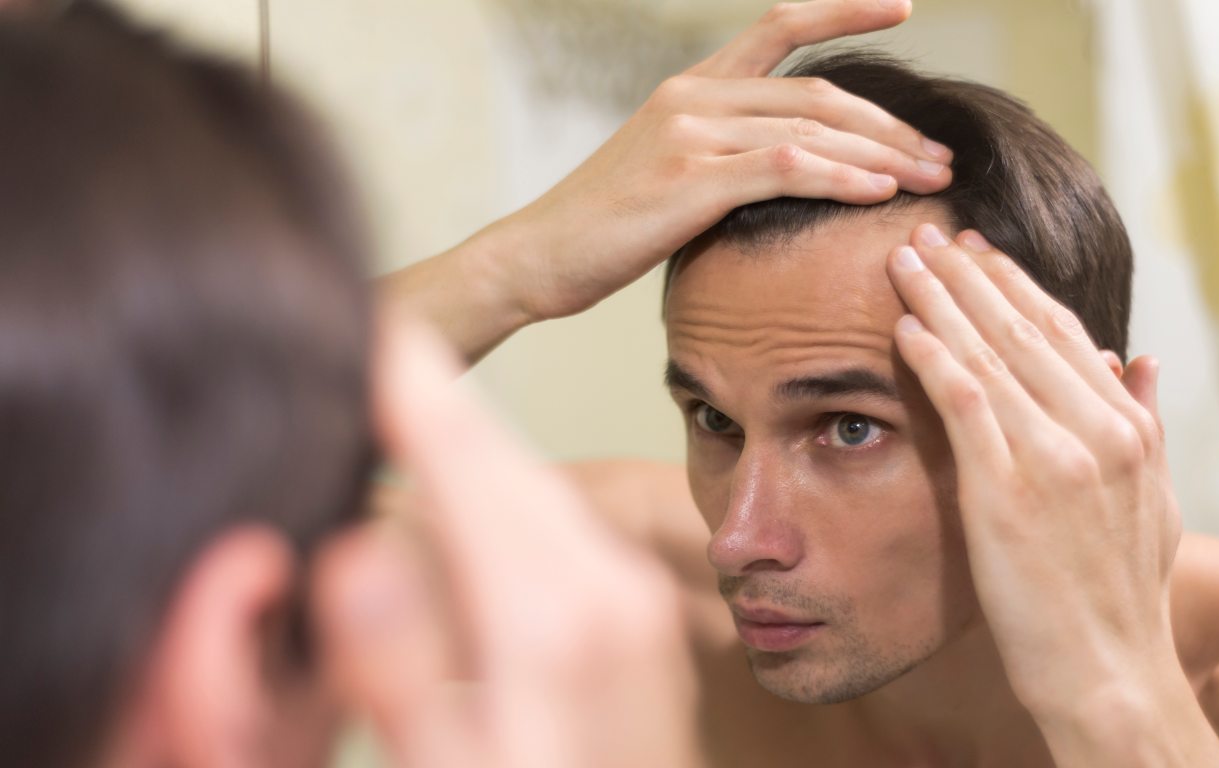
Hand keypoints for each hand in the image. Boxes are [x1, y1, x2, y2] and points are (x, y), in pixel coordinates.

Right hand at [312, 314, 696, 767]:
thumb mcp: (457, 767)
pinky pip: (558, 526)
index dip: (412, 389)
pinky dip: (502, 499)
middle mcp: (606, 588)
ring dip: (468, 449)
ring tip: (405, 404)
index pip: (469, 462)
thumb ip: (402, 665)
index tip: (370, 325)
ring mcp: (629, 599)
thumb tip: (354, 547)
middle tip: (375, 350)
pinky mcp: (633, 616)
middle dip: (434, 404)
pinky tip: (468, 503)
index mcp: (554, 618)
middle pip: (503, 460)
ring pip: (532, 487)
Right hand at [388, 0, 950, 361]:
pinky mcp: (689, 181)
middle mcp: (694, 96)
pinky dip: (839, 178)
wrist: (537, 256)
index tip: (901, 7)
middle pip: (818, 93)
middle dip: (890, 125)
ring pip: (811, 130)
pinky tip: (879, 194)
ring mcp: (690, 134)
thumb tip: (787, 169)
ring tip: (930, 179)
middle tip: (939, 155)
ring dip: (881, 156)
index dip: (843, 10)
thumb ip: (723, 153)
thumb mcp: (666, 170)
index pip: (779, 26)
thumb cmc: (604, 226)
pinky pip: (784, 169)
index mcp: (692, 86)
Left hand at [886, 225, 1218, 764]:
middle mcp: (1097, 431)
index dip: (1015, 286)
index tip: (979, 252)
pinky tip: (904, 324)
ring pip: (990, 353)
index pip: (1062, 334)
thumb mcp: (1154, 500)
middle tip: (930, 233)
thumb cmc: (1120, 590)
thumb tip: (1137, 359)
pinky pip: (965, 403)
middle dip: (970, 275)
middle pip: (1022, 329)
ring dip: (942, 299)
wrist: (1107, 668)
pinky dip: (933, 357)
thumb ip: (1145, 423)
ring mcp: (1054, 457)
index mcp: (1128, 428)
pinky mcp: (1007, 490)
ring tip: (905, 259)